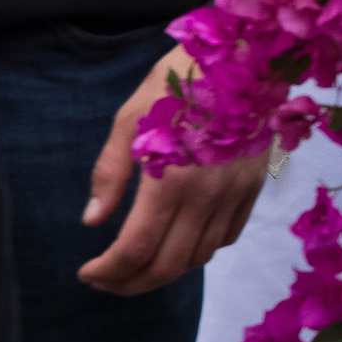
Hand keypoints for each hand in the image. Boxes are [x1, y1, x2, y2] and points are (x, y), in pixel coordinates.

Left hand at [79, 51, 264, 294]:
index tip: (87, 272)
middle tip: (107, 280)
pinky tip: (179, 241)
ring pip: (200, 258)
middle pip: (169, 266)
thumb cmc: (180, 82)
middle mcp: (207, 197)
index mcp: (171, 181)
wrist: (247, 57)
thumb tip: (93, 221)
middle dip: (131, 283)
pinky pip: (227, 237)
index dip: (108, 271)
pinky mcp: (254, 188)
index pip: (136, 249)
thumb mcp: (131, 120)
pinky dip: (199, 251)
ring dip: (164, 272)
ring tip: (138, 266)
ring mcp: (236, 195)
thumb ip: (111, 174)